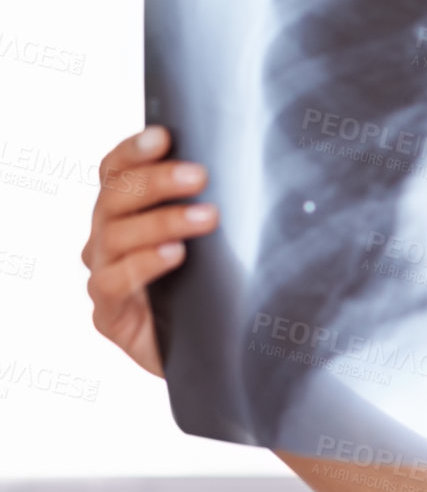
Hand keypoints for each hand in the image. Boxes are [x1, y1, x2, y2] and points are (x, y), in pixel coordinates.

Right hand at [80, 126, 219, 376]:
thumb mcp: (224, 240)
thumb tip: (257, 162)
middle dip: (155, 182)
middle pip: (115, 198)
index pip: (117, 172)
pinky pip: (113, 282)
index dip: (134, 151)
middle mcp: (108, 239)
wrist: (221, 355)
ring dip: (161, 221)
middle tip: (199, 175)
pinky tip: (174, 255)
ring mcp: (104, 275)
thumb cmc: (221, 288)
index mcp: (128, 213)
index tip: (164, 135)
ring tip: (205, 218)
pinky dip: (143, 265)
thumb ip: (217, 203)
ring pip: (115, 236)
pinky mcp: (109, 315)